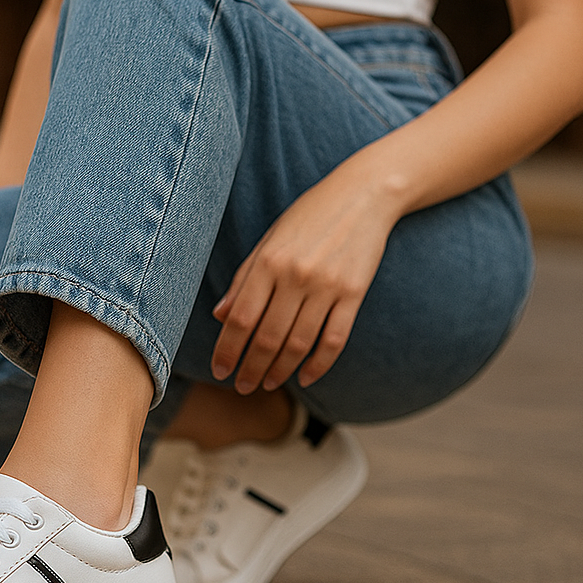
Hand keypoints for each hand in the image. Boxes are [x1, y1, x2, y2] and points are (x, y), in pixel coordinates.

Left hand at [210, 164, 399, 393]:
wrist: (362, 196)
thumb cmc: (309, 216)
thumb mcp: (269, 240)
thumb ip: (244, 278)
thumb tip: (221, 316)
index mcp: (269, 261)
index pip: (241, 318)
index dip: (227, 349)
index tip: (219, 370)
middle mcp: (296, 276)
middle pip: (268, 337)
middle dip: (251, 368)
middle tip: (242, 386)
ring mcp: (327, 286)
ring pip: (299, 343)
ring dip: (281, 370)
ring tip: (268, 384)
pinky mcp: (354, 294)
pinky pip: (335, 339)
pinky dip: (319, 364)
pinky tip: (307, 377)